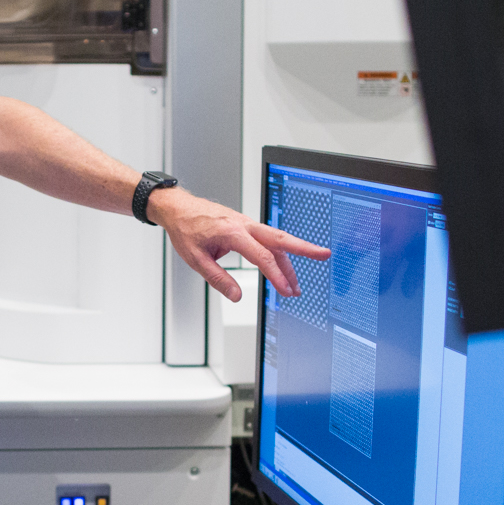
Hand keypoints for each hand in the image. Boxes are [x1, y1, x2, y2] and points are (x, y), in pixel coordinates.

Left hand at [146, 187, 330, 301]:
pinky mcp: (246, 226)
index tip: (286, 291)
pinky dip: (279, 253)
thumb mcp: (196, 259)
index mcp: (232, 232)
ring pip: (275, 240)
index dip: (276, 275)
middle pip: (280, 238)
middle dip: (304, 248)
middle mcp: (244, 225)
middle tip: (324, 255)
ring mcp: (246, 223)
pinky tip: (284, 267)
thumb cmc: (185, 229)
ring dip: (289, 261)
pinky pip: (267, 239)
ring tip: (296, 285)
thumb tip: (237, 296)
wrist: (178, 208)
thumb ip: (217, 278)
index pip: (262, 256)